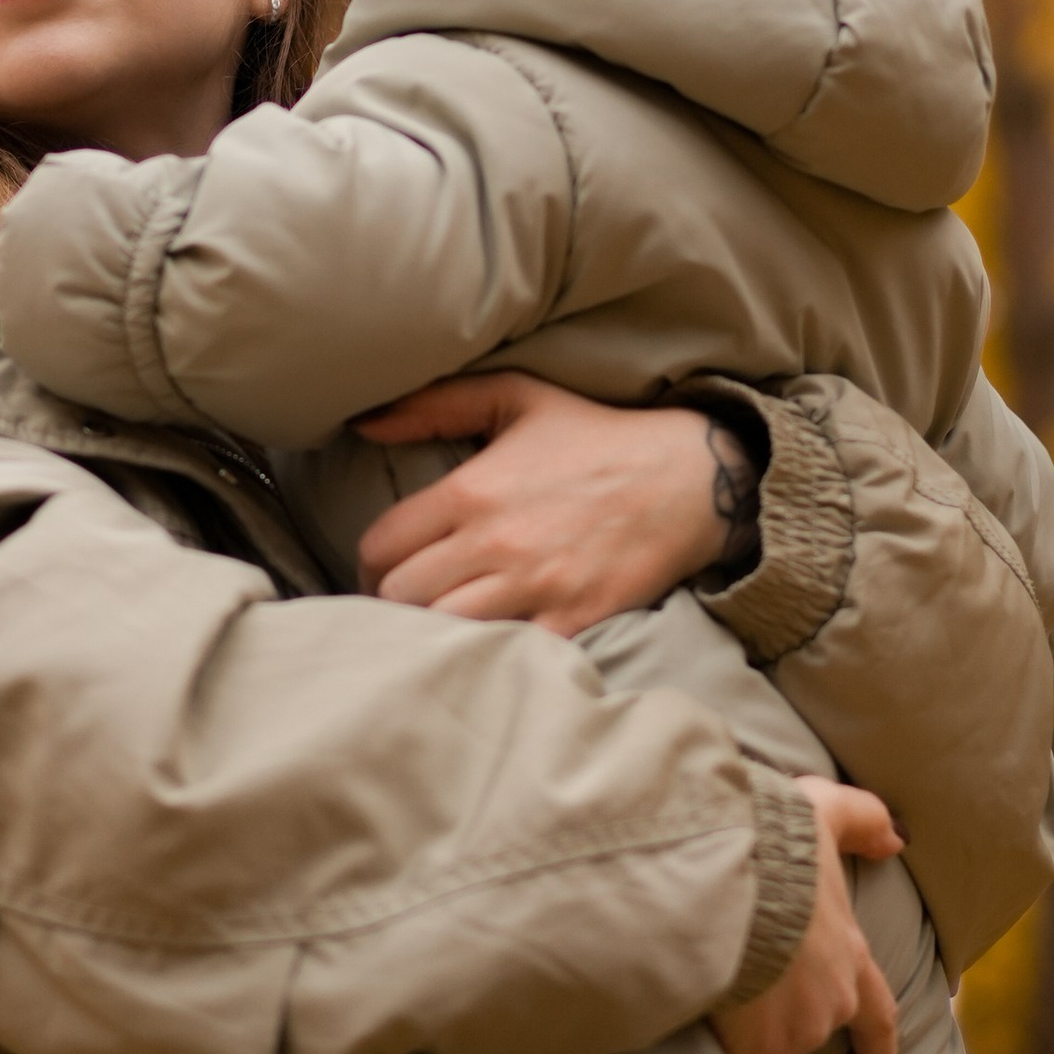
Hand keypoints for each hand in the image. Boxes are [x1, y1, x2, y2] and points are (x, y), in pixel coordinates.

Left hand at [353, 372, 731, 633]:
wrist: (690, 478)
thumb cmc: (596, 437)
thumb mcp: (516, 398)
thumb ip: (435, 405)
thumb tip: (363, 421)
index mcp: (474, 489)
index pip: (382, 545)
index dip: (369, 563)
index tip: (381, 570)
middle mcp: (497, 542)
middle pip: (401, 596)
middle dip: (392, 602)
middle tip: (405, 603)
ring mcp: (536, 587)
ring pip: (443, 632)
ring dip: (430, 632)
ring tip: (437, 626)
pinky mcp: (573, 620)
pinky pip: (505, 655)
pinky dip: (486, 654)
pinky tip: (486, 644)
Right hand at [713, 780, 901, 1053]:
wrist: (726, 880)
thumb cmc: (774, 845)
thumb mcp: (821, 813)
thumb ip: (860, 820)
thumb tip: (894, 838)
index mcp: (847, 957)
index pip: (877, 1015)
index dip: (878, 1050)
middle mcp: (828, 1004)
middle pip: (805, 1030)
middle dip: (775, 1024)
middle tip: (741, 1012)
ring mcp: (790, 1034)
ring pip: (762, 1051)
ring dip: (737, 1037)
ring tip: (699, 1010)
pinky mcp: (750, 1052)